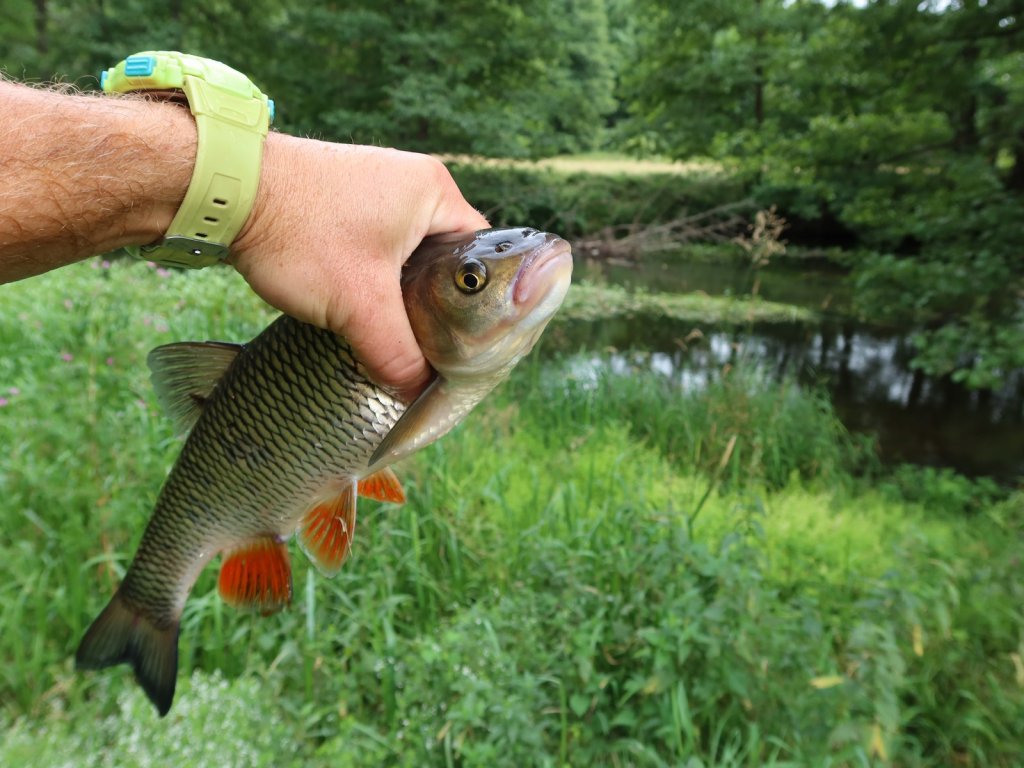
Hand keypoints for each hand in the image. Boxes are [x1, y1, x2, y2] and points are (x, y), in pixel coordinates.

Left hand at [230, 134, 487, 401]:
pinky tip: (360, 303)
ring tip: (390, 327)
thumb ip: (397, 354)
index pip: (480, 255)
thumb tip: (418, 392)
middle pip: (445, 257)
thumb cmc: (302, 235)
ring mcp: (378, 183)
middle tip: (426, 342)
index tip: (462, 340)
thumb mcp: (359, 306)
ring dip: (400, 291)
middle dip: (434, 302)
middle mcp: (413, 180)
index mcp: (435, 192)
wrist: (227, 192)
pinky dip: (374, 275)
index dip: (474, 304)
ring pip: (409, 254)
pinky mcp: (346, 195)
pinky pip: (380, 243)